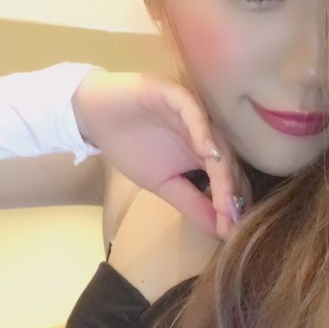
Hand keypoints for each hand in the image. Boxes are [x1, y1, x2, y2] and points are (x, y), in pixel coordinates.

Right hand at [72, 69, 250, 239]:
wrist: (96, 115)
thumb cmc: (131, 146)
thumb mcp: (164, 184)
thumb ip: (193, 203)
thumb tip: (222, 232)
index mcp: (208, 153)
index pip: (229, 180)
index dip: (231, 206)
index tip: (230, 233)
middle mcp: (208, 133)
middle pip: (230, 163)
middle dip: (232, 194)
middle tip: (232, 222)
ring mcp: (195, 113)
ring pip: (217, 141)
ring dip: (224, 171)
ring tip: (226, 200)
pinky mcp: (177, 95)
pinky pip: (195, 113)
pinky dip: (202, 131)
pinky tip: (207, 153)